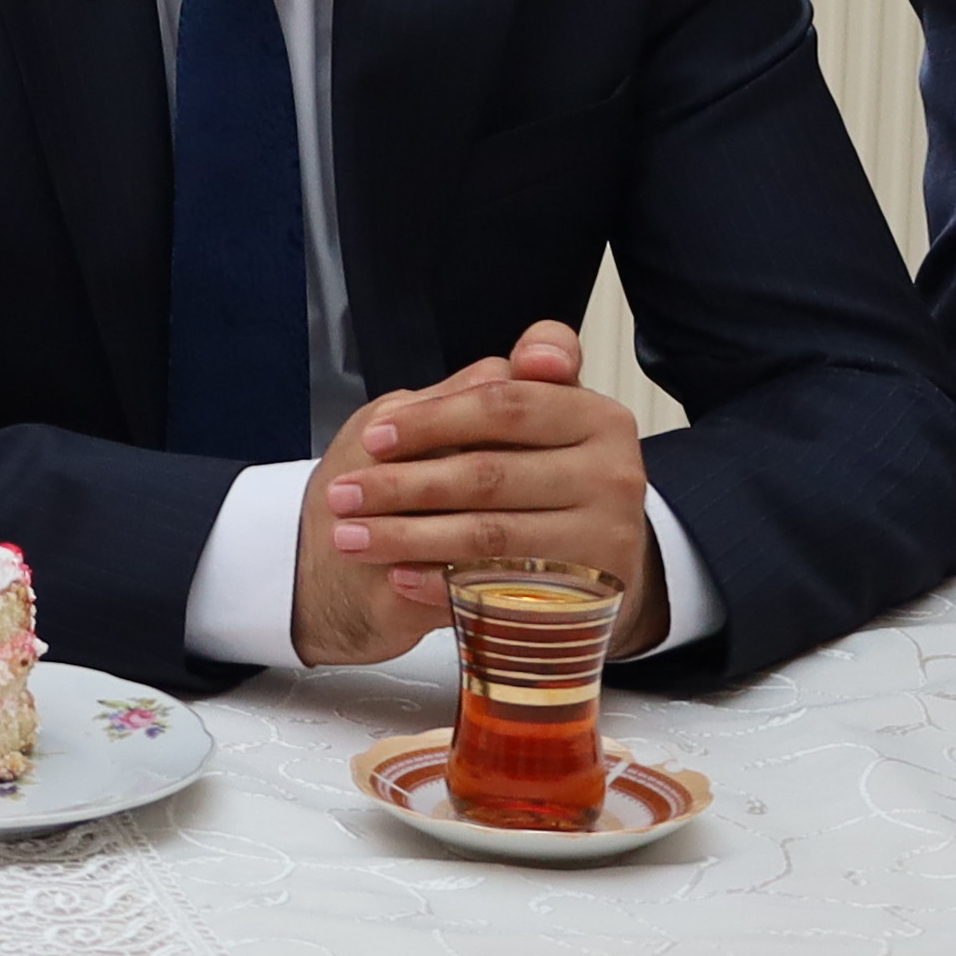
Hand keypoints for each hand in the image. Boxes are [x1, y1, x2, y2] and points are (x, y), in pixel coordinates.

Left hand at [290, 322, 657, 666]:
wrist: (588, 568)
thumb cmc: (541, 479)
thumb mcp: (533, 423)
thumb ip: (517, 386)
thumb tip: (532, 355)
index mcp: (599, 417)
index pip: (505, 405)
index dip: (432, 419)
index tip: (373, 436)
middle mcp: (615, 475)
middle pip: (488, 473)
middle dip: (401, 485)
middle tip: (339, 494)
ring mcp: (605, 540)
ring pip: (487, 535)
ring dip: (405, 536)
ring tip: (349, 537)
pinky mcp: (588, 600)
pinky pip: (499, 589)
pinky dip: (442, 584)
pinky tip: (398, 577)